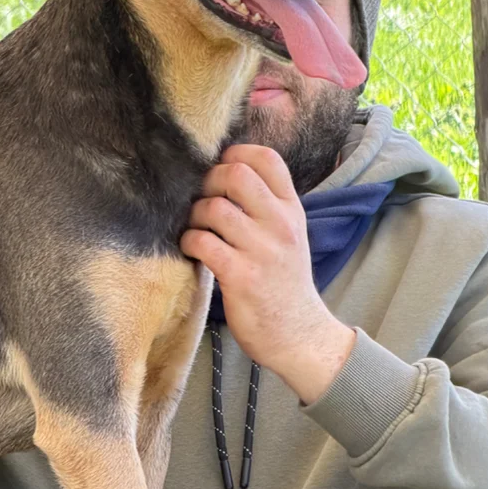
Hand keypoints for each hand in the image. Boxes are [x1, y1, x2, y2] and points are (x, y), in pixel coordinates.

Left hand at [179, 144, 356, 403]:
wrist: (299, 335)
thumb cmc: (284, 282)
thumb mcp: (288, 235)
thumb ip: (266, 205)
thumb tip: (224, 173)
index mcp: (292, 210)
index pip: (268, 159)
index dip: (236, 153)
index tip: (218, 167)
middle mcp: (281, 224)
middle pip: (236, 175)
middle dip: (208, 180)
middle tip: (200, 199)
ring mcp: (262, 250)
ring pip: (214, 208)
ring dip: (194, 215)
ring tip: (194, 228)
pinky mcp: (241, 276)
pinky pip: (203, 242)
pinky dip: (189, 241)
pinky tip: (191, 249)